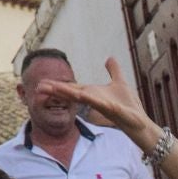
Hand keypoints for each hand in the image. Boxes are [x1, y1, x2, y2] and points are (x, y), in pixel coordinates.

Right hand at [37, 57, 156, 144]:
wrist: (139, 120)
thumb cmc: (129, 105)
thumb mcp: (120, 82)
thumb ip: (113, 70)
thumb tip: (109, 58)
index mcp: (92, 93)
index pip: (72, 88)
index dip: (57, 85)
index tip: (42, 83)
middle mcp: (93, 99)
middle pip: (70, 93)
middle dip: (55, 90)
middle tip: (38, 87)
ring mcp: (100, 104)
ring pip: (80, 97)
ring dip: (66, 93)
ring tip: (52, 89)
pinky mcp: (111, 109)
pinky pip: (98, 102)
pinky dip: (89, 98)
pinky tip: (80, 93)